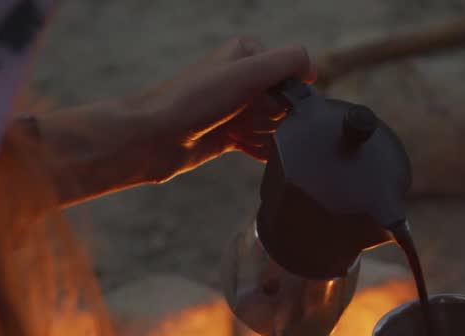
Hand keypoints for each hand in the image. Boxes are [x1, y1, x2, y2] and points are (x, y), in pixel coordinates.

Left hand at [132, 37, 314, 178]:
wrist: (152, 138)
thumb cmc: (191, 102)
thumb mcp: (245, 73)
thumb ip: (284, 63)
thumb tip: (312, 68)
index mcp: (245, 54)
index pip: (289, 70)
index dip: (287, 90)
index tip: (271, 101)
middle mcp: (241, 78)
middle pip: (284, 101)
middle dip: (276, 116)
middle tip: (250, 119)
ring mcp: (235, 109)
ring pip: (273, 124)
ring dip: (269, 135)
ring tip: (243, 135)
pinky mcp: (229, 136)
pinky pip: (261, 144)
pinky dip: (263, 150)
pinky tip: (256, 154)